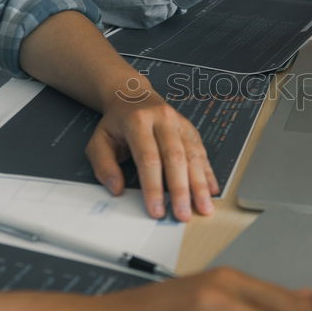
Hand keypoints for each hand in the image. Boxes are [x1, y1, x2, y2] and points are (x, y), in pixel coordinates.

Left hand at [84, 85, 218, 221]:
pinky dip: (208, 173)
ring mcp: (180, 123)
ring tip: (204, 208)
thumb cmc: (117, 123)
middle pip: (175, 157)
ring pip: (193, 155)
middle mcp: (163, 120)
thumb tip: (116, 189)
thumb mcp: (99, 141)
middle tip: (183, 215)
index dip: (153, 187)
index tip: (156, 210)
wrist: (133, 96)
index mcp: (138, 121)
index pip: (148, 158)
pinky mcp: (191, 129)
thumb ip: (104, 166)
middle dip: (180, 190)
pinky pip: (202, 152)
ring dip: (200, 185)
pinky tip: (212, 190)